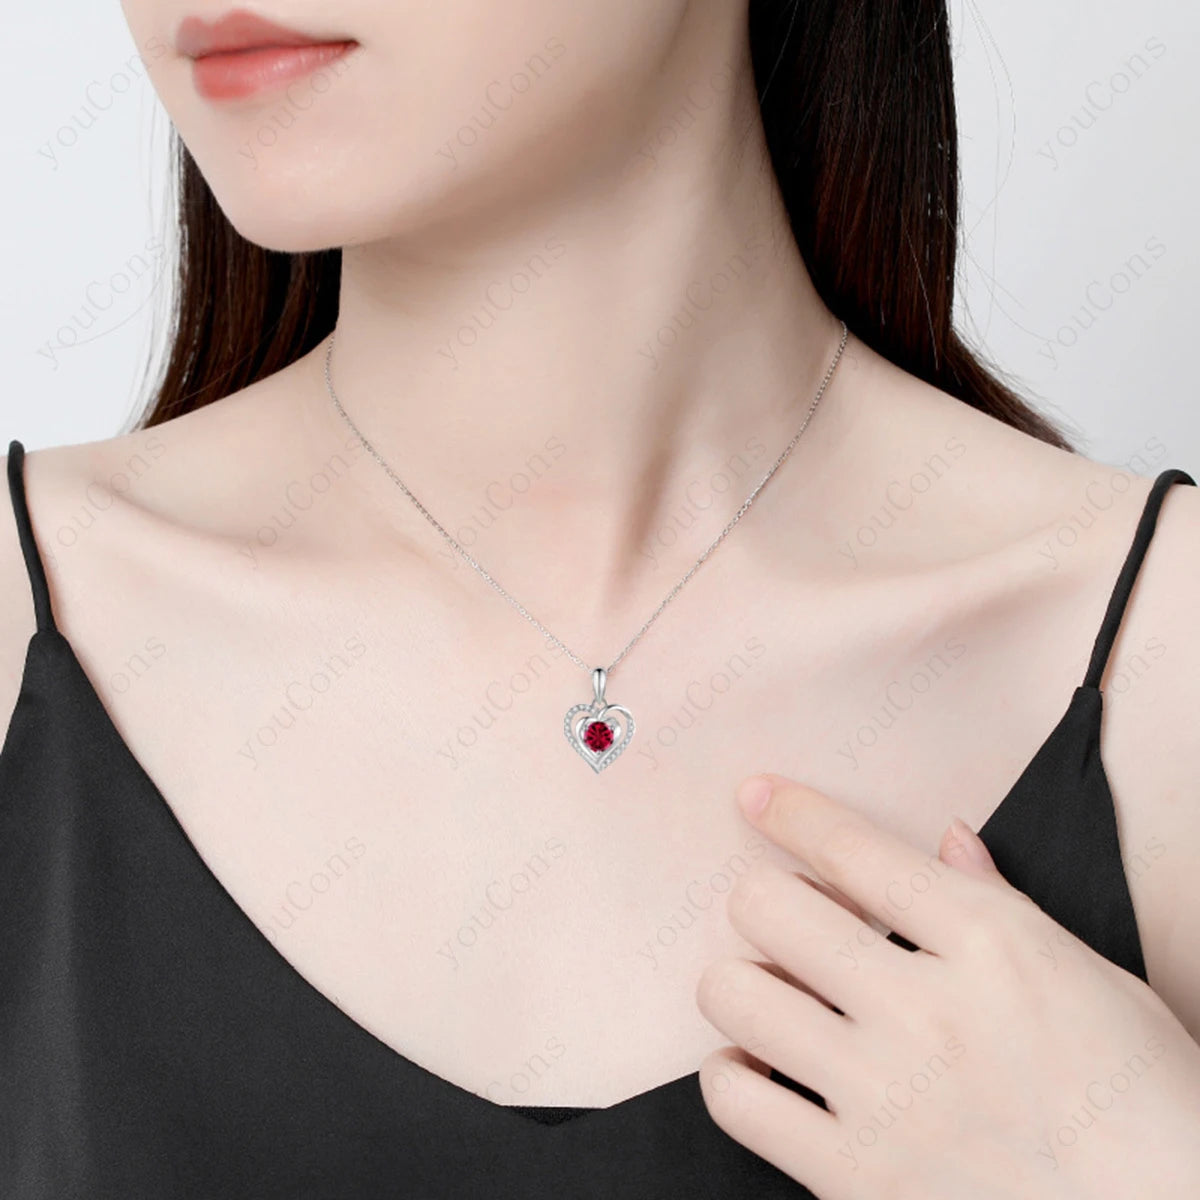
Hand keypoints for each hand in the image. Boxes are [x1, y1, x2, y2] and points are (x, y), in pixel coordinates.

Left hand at [694, 773, 1199, 1199]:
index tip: (757, 796)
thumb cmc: (1148, 1104)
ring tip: (774, 1000)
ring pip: (733, 995)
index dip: (792, 812)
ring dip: (743, 986)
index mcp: (990, 945)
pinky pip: (734, 1102)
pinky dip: (730, 1078)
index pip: (856, 850)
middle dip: (763, 900)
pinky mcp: (855, 1179)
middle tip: (785, 926)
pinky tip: (762, 1073)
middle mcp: (925, 1011)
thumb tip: (948, 836)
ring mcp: (884, 1096)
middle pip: (768, 907)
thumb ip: (1003, 903)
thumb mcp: (1093, 979)